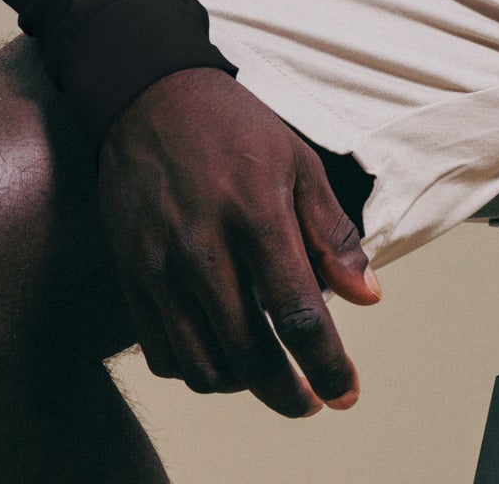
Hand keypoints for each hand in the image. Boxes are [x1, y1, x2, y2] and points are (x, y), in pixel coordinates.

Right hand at [96, 67, 380, 416]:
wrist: (148, 98)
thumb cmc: (233, 127)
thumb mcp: (298, 161)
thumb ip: (332, 232)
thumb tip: (367, 297)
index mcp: (255, 214)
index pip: (297, 312)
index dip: (326, 363)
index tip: (345, 391)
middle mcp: (203, 248)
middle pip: (249, 353)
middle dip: (288, 392)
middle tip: (312, 399)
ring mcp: (160, 268)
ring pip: (203, 366)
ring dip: (243, 385)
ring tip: (269, 373)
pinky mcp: (130, 277)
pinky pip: (162, 353)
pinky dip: (196, 369)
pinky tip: (221, 353)